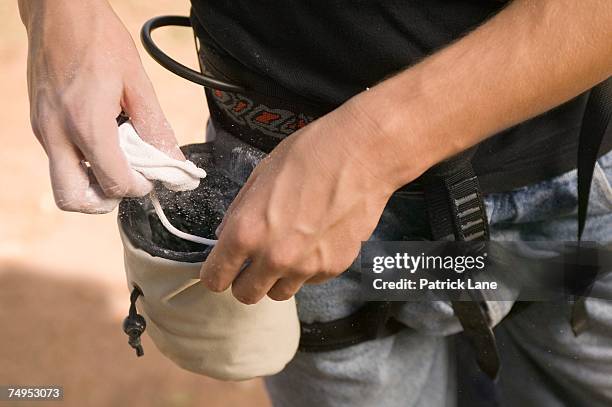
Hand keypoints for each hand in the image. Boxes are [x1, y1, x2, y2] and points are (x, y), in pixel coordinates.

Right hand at [20, 0, 182, 212]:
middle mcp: (57, 133)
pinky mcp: (37, 123)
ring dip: (91, 185)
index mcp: (86, 123)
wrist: (58, 10)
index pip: (113, 183)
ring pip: (62, 183)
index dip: (138, 188)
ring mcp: (42, 130)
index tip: (149, 178)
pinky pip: (58, 161)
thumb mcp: (137, 83)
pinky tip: (100, 142)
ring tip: (115, 162)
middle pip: (73, 199)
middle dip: (104, 201)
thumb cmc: (99, 39)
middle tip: (125, 184)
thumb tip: (174, 161)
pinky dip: (81, 165)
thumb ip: (155, 128)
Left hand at [200, 100, 401, 303]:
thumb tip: (226, 236)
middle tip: (253, 264)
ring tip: (288, 249)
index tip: (223, 268)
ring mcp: (307, 267)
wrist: (361, 154)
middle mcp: (274, 257)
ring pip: (279, 293)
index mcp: (246, 232)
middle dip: (245, 281)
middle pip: (246, 295)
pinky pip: (310, 280)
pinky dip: (307, 268)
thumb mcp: (260, 175)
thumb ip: (239, 212)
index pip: (216, 278)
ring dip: (276, 278)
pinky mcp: (334, 267)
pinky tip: (315, 239)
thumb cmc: (308, 155)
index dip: (216, 273)